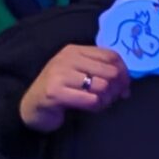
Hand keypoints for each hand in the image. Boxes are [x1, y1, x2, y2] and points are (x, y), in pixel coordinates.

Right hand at [18, 44, 132, 131]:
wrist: (32, 107)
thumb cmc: (61, 91)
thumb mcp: (80, 75)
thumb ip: (101, 73)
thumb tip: (126, 86)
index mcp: (74, 50)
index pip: (111, 56)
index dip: (124, 73)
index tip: (124, 87)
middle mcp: (66, 59)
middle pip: (110, 71)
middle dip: (117, 88)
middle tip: (113, 98)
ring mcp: (59, 74)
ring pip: (103, 86)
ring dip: (107, 99)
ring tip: (99, 103)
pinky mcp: (55, 92)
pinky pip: (92, 100)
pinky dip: (97, 107)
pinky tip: (90, 108)